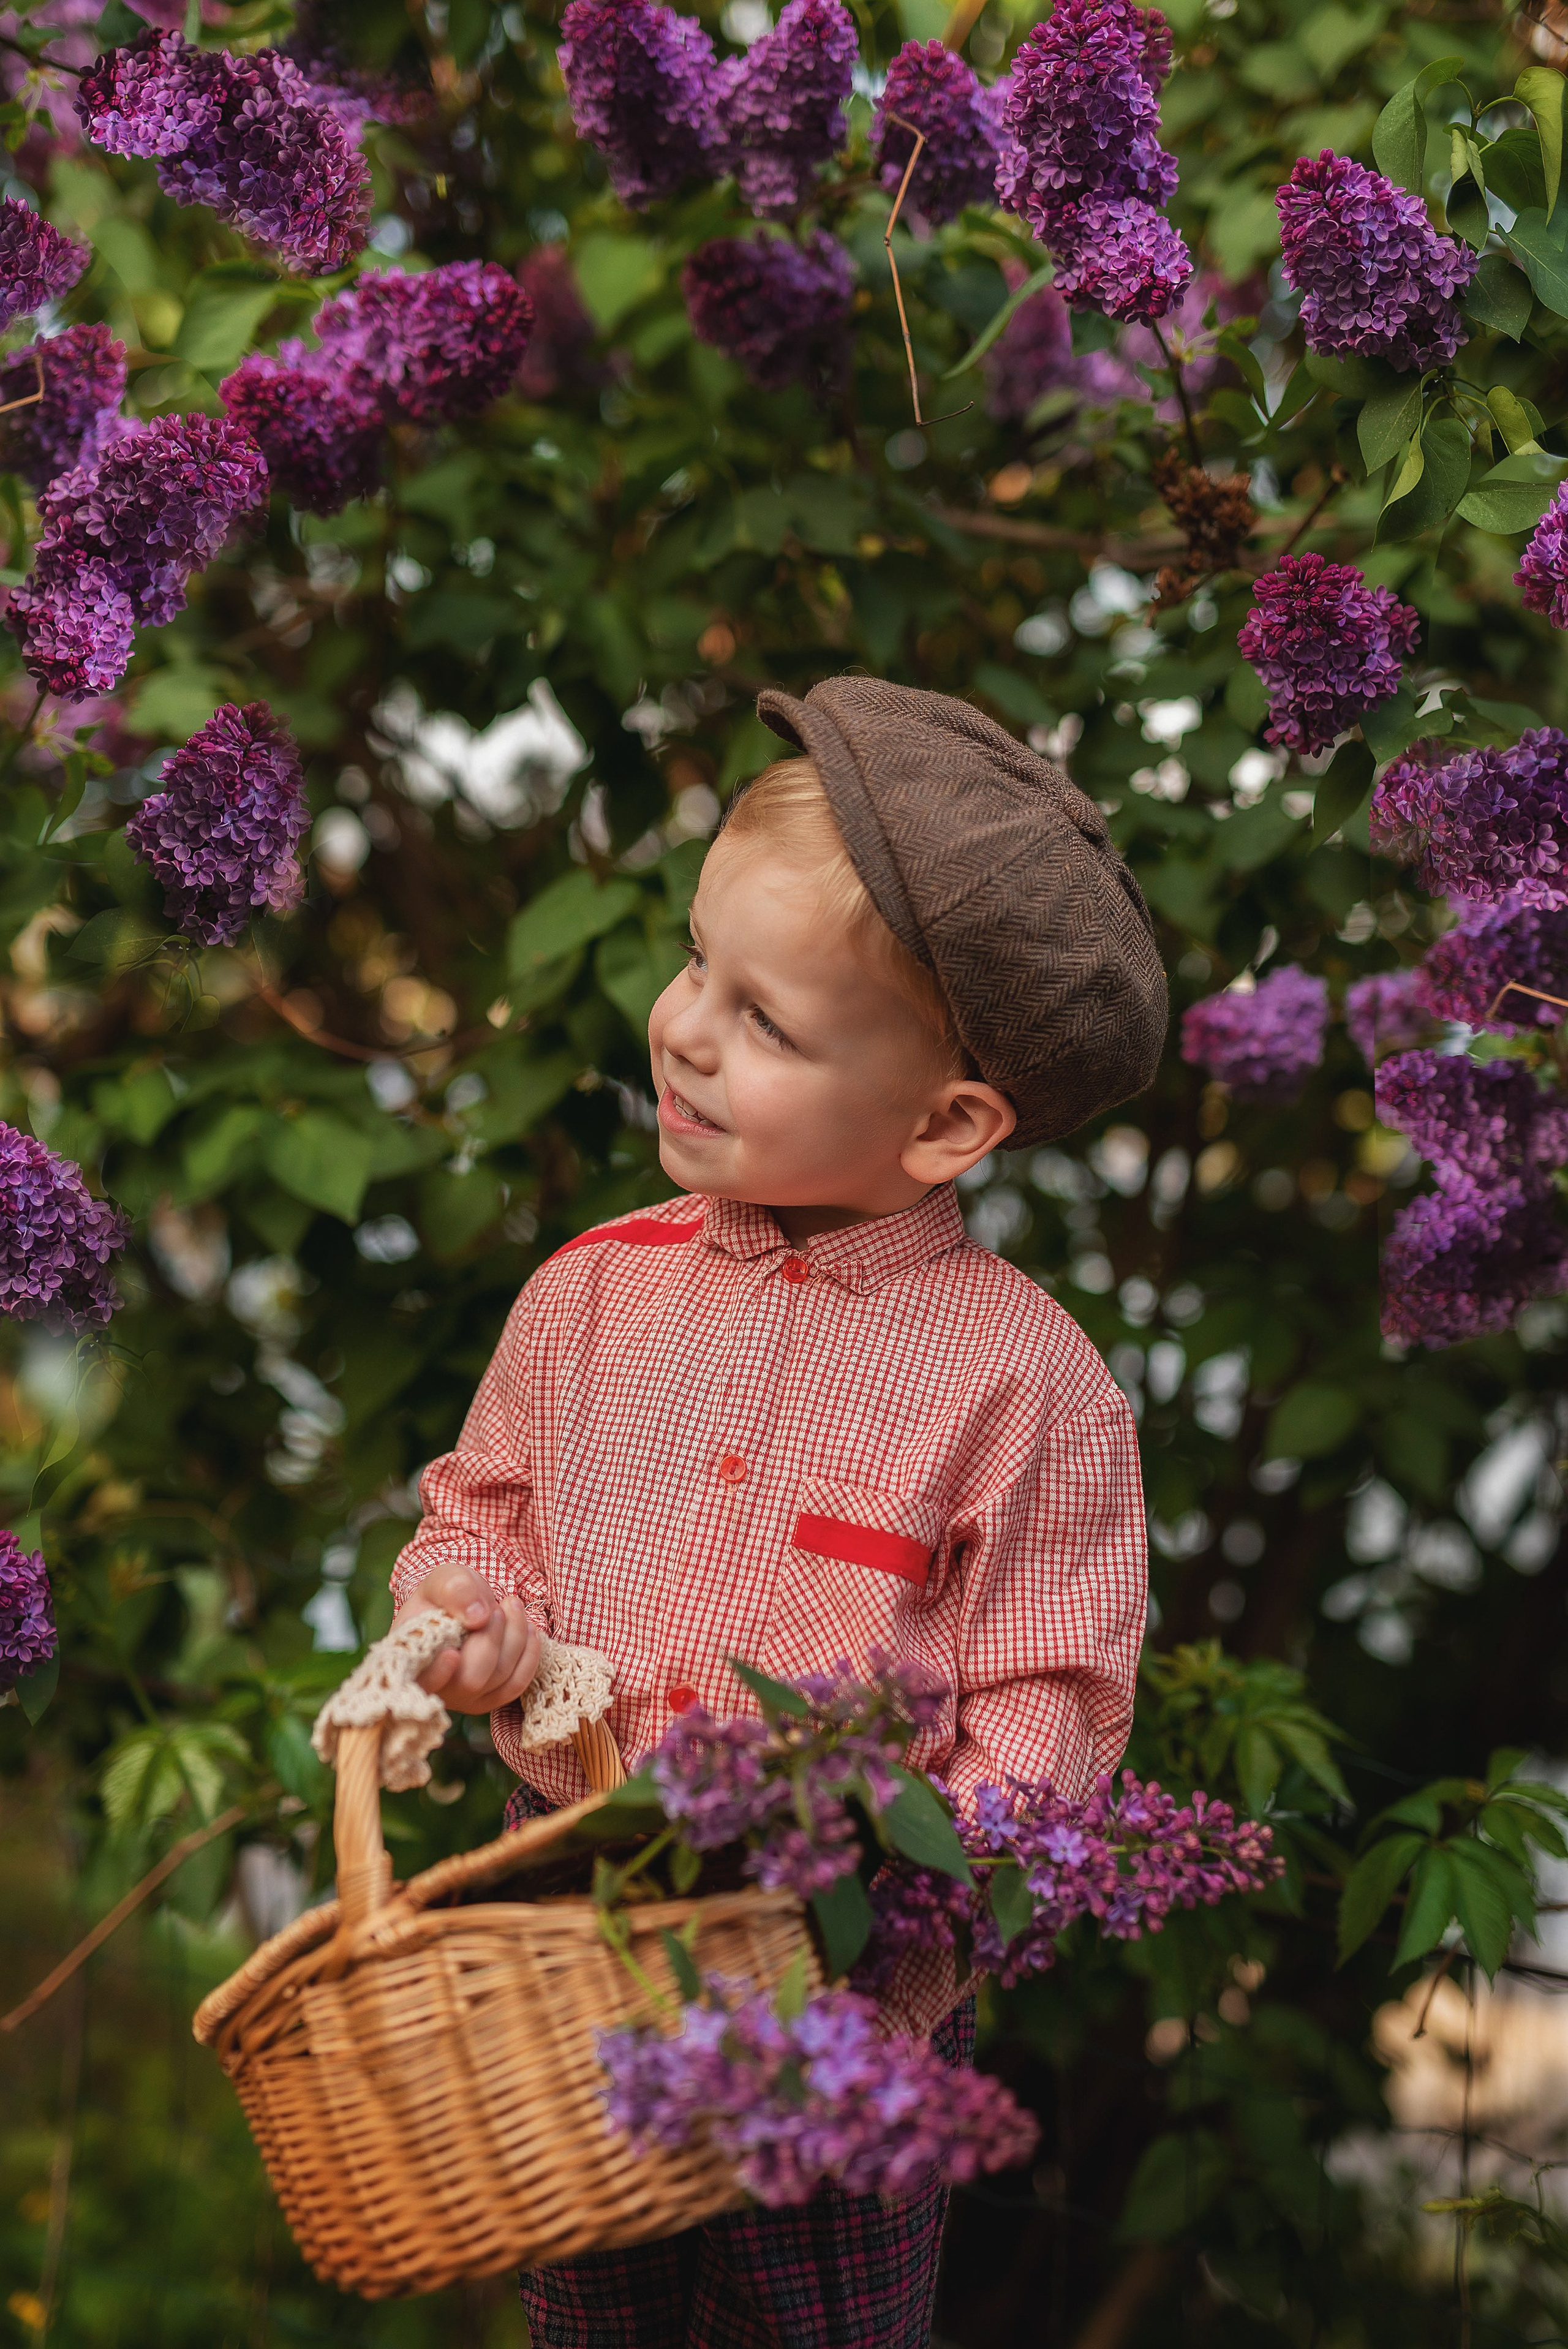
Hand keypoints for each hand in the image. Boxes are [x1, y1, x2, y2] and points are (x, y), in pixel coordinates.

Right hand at [398, 1561, 541, 1712]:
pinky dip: (529, 1656)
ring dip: (515, 1639)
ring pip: (498, 1679)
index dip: (437, 1674)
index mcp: (410, 1659)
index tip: (452, 1653)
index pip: (421, 1682)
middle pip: (471, 1679)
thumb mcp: (444, 1580)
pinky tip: (529, 1631)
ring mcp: (462, 1698)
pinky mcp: (488, 1698)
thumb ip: (454, 1590)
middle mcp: (435, 1689)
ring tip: (513, 1606)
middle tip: (498, 1607)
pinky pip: (516, 1685)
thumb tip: (478, 1617)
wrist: (462, 1606)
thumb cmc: (446, 1595)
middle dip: (492, 1638)